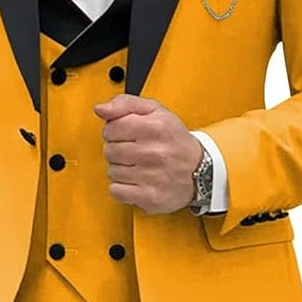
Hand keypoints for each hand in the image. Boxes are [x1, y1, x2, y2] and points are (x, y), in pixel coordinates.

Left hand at [93, 94, 203, 214]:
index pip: (111, 128)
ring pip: (112, 171)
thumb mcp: (154, 111)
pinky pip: (116, 191)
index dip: (115, 131)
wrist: (202, 170)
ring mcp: (152, 176)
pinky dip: (122, 187)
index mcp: (155, 127)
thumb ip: (124, 104)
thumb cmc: (174, 140)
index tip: (126, 134)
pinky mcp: (149, 196)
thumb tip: (100, 109)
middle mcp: (154, 152)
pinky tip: (136, 180)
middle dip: (118, 150)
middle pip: (109, 151)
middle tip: (134, 151)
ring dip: (121, 169)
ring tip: (138, 166)